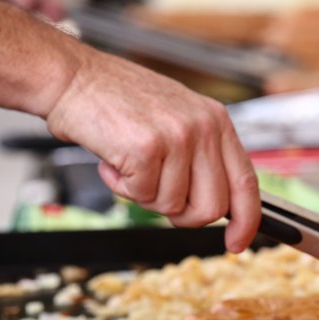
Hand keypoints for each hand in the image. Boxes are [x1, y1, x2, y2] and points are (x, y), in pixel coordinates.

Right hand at [46, 48, 260, 252]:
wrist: (72, 77)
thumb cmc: (120, 102)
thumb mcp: (179, 119)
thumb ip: (203, 157)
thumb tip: (220, 206)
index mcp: (217, 122)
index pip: (246, 183)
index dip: (246, 220)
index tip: (237, 243)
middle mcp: (204, 128)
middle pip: (212, 207)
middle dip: (182, 215)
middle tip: (156, 194)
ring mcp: (178, 137)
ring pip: (172, 205)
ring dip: (144, 195)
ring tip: (130, 163)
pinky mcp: (147, 148)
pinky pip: (141, 195)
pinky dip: (121, 186)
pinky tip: (113, 159)